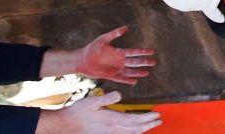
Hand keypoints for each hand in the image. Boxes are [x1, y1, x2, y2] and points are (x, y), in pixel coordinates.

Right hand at [36, 92, 160, 133]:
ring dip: (142, 130)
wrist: (65, 125)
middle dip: (148, 124)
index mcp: (111, 119)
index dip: (147, 118)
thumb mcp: (92, 101)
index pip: (134, 119)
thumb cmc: (78, 112)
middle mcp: (112, 129)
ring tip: (150, 126)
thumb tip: (119, 95)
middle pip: (135, 128)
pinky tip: (134, 132)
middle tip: (159, 120)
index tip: (156, 115)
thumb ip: (107, 98)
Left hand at [76, 26, 155, 83]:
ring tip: (147, 73)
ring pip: (130, 71)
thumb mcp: (104, 39)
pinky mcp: (110, 76)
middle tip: (154, 62)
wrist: (82, 60)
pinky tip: (134, 81)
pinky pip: (121, 78)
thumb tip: (126, 27)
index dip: (143, 52)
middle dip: (144, 62)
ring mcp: (115, 69)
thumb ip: (114, 34)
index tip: (152, 51)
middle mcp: (119, 61)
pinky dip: (128, 80)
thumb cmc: (92, 48)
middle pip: (135, 62)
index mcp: (119, 52)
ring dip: (138, 72)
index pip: (134, 52)